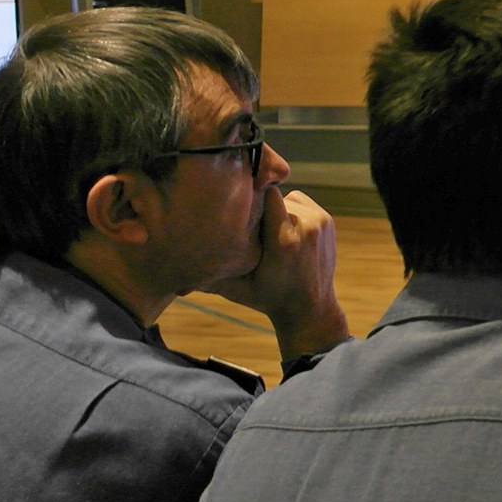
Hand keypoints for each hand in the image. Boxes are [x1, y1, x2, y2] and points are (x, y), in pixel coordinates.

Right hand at [209, 187, 350, 358]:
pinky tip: (282, 228)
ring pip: (287, 198)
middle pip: (273, 197)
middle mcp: (305, 227)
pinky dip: (290, 210)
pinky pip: (300, 202)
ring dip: (275, 209)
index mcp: (283, 241)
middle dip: (259, 207)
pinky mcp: (327, 220)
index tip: (236, 204)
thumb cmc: (267, 298)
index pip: (265, 194)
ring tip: (267, 229)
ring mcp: (319, 222)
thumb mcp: (235, 288)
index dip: (249, 196)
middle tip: (248, 222)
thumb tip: (173, 267)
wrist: (310, 307)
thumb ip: (209, 273)